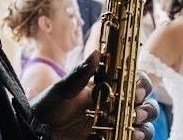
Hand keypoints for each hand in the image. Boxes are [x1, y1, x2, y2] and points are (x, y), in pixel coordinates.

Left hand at [31, 51, 157, 139]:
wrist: (36, 130)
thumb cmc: (47, 107)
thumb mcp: (62, 90)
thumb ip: (80, 74)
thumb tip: (97, 52)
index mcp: (104, 88)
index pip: (132, 81)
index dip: (141, 84)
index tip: (137, 90)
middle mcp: (113, 105)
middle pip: (144, 104)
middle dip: (146, 108)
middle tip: (136, 112)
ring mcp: (113, 124)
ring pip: (143, 125)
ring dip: (144, 127)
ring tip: (133, 131)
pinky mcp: (109, 139)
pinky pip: (129, 139)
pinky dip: (130, 139)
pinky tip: (114, 138)